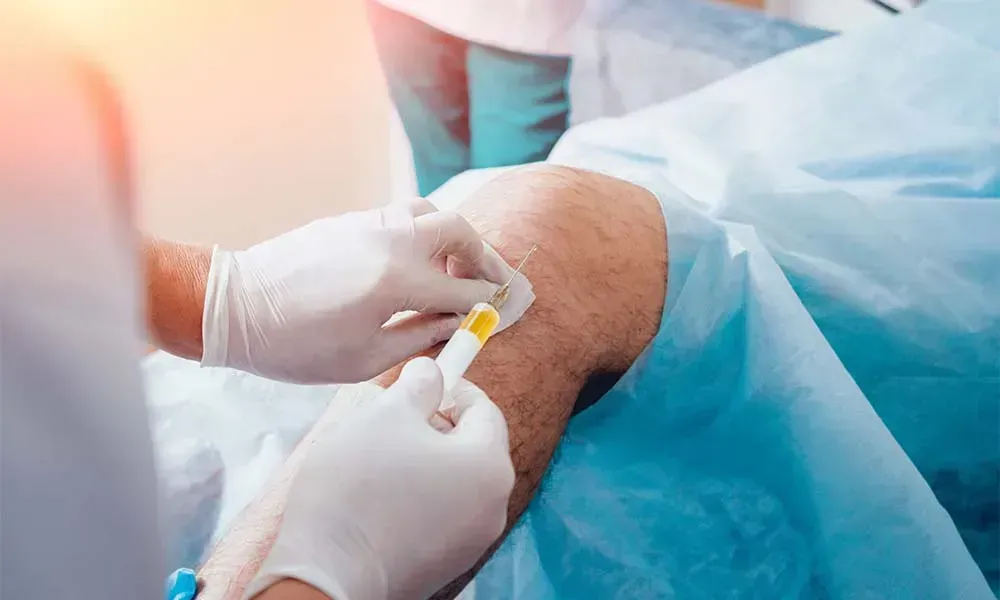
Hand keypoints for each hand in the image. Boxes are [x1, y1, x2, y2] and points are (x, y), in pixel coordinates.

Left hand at [201, 200, 511, 382]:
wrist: (236, 308)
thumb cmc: (296, 345)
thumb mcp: (365, 358)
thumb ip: (420, 337)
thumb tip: (456, 324)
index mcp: (397, 282)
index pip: (464, 288)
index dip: (488, 302)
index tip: (501, 310)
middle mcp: (390, 242)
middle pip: (459, 231)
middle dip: (483, 256)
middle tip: (490, 281)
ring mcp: (368, 224)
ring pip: (430, 213)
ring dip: (452, 238)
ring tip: (452, 269)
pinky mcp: (349, 221)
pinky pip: (401, 216)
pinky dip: (422, 233)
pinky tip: (415, 262)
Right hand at [243, 358, 514, 599]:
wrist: (327, 574)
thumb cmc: (358, 489)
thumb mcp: (387, 415)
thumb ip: (419, 385)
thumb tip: (432, 373)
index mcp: (489, 466)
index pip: (484, 410)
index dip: (453, 388)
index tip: (422, 381)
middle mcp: (493, 506)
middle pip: (472, 446)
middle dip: (435, 425)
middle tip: (392, 417)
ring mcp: (471, 540)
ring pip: (454, 480)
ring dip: (423, 460)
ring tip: (378, 456)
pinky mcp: (444, 563)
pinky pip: (439, 513)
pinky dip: (417, 495)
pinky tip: (378, 495)